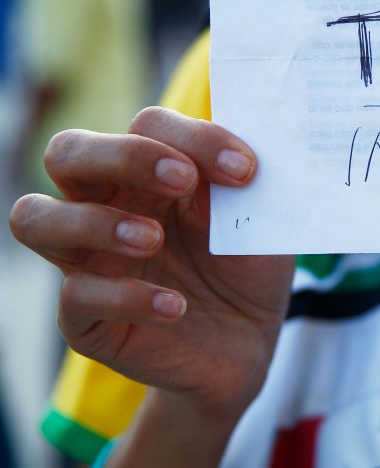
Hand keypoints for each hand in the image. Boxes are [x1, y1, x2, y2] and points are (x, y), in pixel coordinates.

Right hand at [8, 107, 294, 416]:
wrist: (248, 343)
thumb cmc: (246, 267)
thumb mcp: (257, 222)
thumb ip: (243, 186)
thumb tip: (239, 155)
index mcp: (148, 171)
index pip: (147, 125)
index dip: (194, 137)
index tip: (244, 169)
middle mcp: (105, 206)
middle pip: (67, 152)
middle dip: (124, 155)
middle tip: (183, 181)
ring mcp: (87, 261)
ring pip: (34, 218)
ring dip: (95, 221)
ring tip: (154, 240)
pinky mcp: (86, 320)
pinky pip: (75, 297)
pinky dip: (126, 296)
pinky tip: (176, 306)